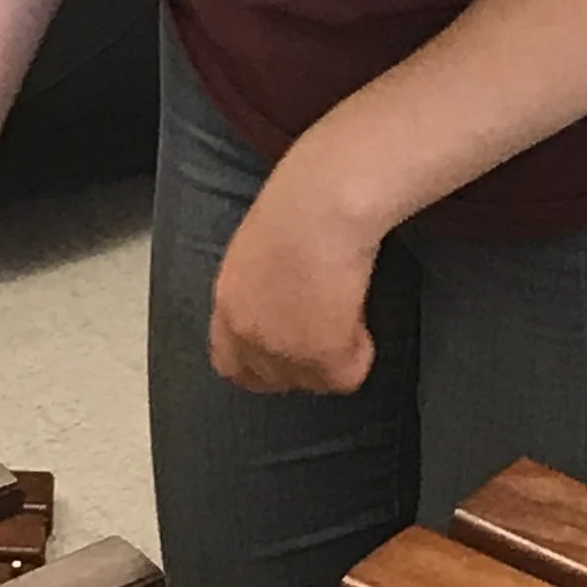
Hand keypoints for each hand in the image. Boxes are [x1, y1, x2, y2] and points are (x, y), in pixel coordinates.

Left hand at [209, 148, 382, 393]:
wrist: (321, 206)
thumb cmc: (297, 205)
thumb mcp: (256, 252)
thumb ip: (256, 291)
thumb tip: (280, 305)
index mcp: (226, 305)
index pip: (231, 365)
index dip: (261, 363)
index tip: (289, 348)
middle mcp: (248, 336)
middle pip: (270, 381)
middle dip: (298, 365)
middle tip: (326, 333)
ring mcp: (283, 351)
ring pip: (313, 381)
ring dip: (332, 356)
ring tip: (344, 307)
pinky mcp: (323, 358)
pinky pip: (348, 374)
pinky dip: (360, 351)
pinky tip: (358, 309)